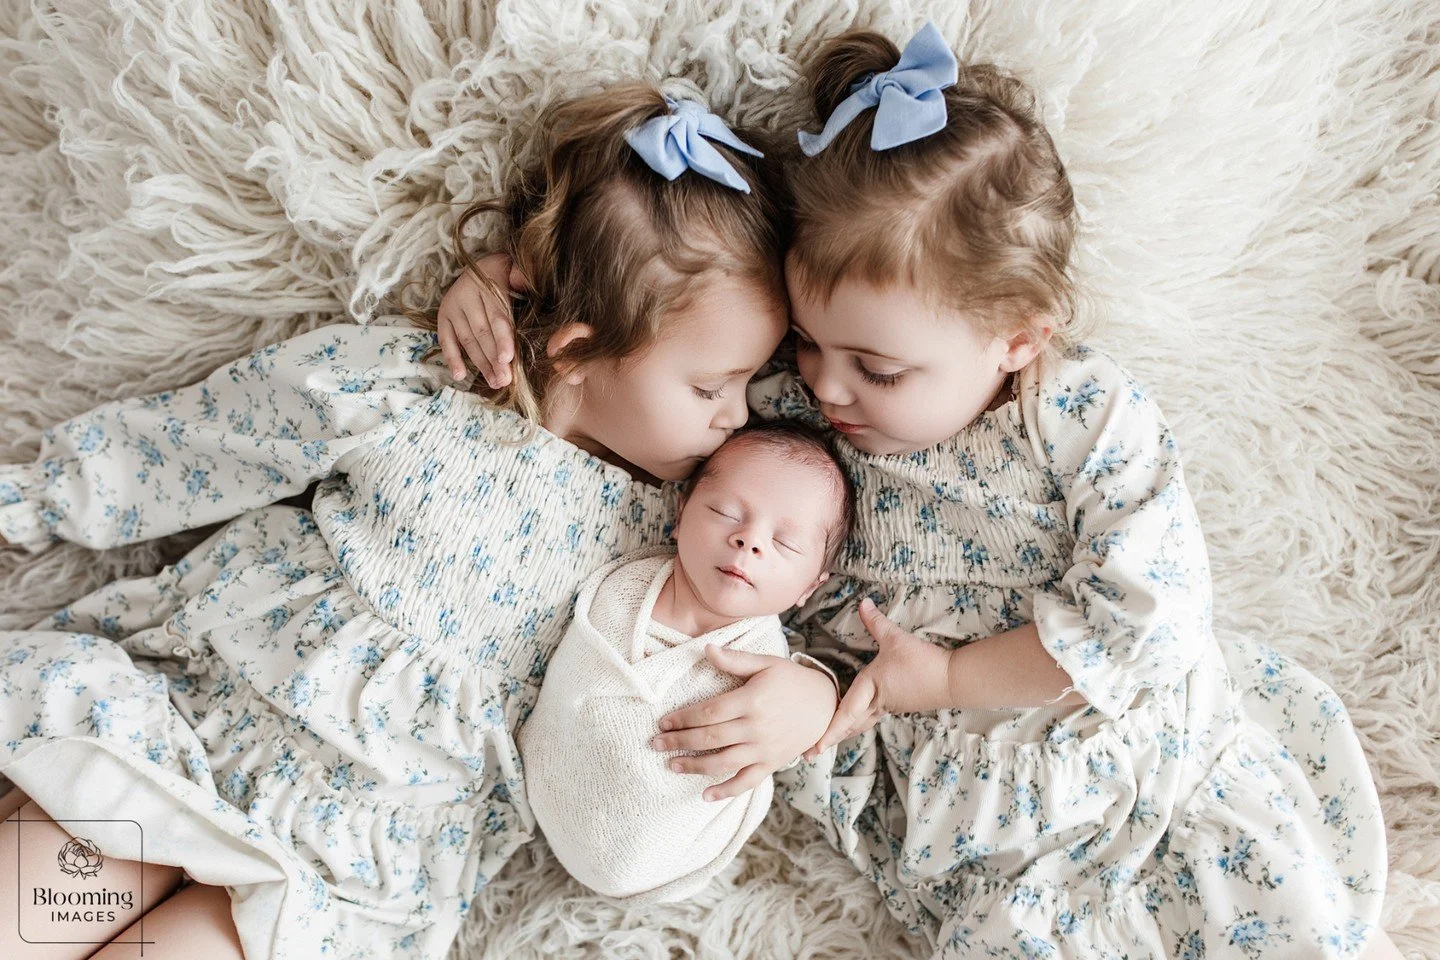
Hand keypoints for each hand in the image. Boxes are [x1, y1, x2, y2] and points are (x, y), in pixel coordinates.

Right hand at [436, 253, 523, 386]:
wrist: (481, 265)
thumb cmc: (506, 274)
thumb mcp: (515, 269)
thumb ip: (521, 277)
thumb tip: (524, 282)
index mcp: (487, 283)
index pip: (496, 316)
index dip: (502, 338)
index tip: (508, 359)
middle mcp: (466, 295)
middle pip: (482, 332)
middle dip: (494, 359)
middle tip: (505, 380)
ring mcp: (452, 306)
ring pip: (467, 340)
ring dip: (481, 364)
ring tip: (495, 382)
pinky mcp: (443, 316)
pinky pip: (445, 340)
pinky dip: (452, 358)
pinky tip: (460, 375)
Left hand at [650, 645, 837, 800]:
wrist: (827, 704)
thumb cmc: (792, 680)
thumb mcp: (766, 663)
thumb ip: (735, 660)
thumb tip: (706, 649)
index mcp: (751, 700)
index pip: (708, 712)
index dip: (683, 718)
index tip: (663, 722)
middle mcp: (756, 728)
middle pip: (710, 738)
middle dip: (680, 742)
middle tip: (656, 744)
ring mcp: (764, 749)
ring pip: (723, 762)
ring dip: (695, 766)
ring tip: (671, 765)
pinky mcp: (771, 764)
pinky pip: (746, 781)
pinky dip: (726, 791)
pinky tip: (705, 795)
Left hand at [805, 598, 952, 757]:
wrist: (953, 680)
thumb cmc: (924, 662)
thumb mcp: (897, 639)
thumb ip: (877, 622)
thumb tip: (862, 603)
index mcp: (872, 688)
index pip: (845, 713)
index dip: (828, 730)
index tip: (814, 748)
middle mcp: (878, 702)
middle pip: (848, 725)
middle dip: (829, 739)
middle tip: (809, 753)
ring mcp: (889, 706)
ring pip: (860, 723)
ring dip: (843, 732)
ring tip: (828, 740)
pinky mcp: (899, 704)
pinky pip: (871, 717)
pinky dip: (857, 723)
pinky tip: (856, 721)